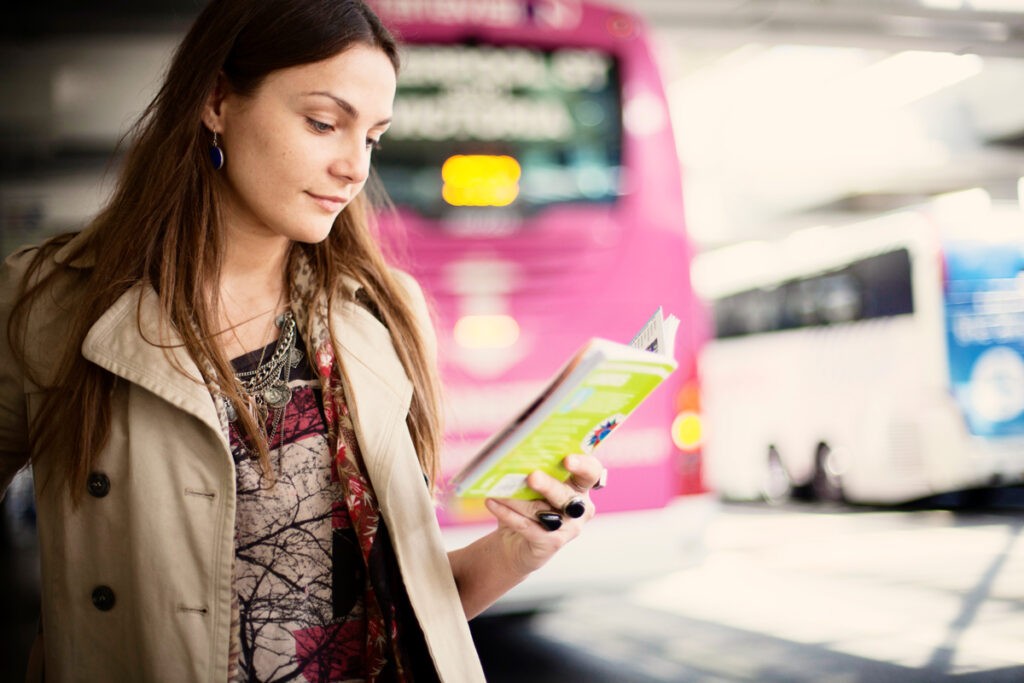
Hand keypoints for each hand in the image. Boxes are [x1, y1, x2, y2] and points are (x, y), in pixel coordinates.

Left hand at [483, 454, 604, 575]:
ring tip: (497, 490)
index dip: (582, 464)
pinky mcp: (551, 543)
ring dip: (516, 500)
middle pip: (566, 494)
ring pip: (542, 511)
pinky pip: (527, 526)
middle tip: (532, 476)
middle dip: (548, 485)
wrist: (515, 543)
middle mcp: (580, 508)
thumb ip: (533, 472)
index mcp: (580, 486)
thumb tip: (514, 458)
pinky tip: (492, 502)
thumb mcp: (532, 486)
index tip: (567, 459)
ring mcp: (569, 528)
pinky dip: (508, 514)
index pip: (590, 472)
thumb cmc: (527, 505)